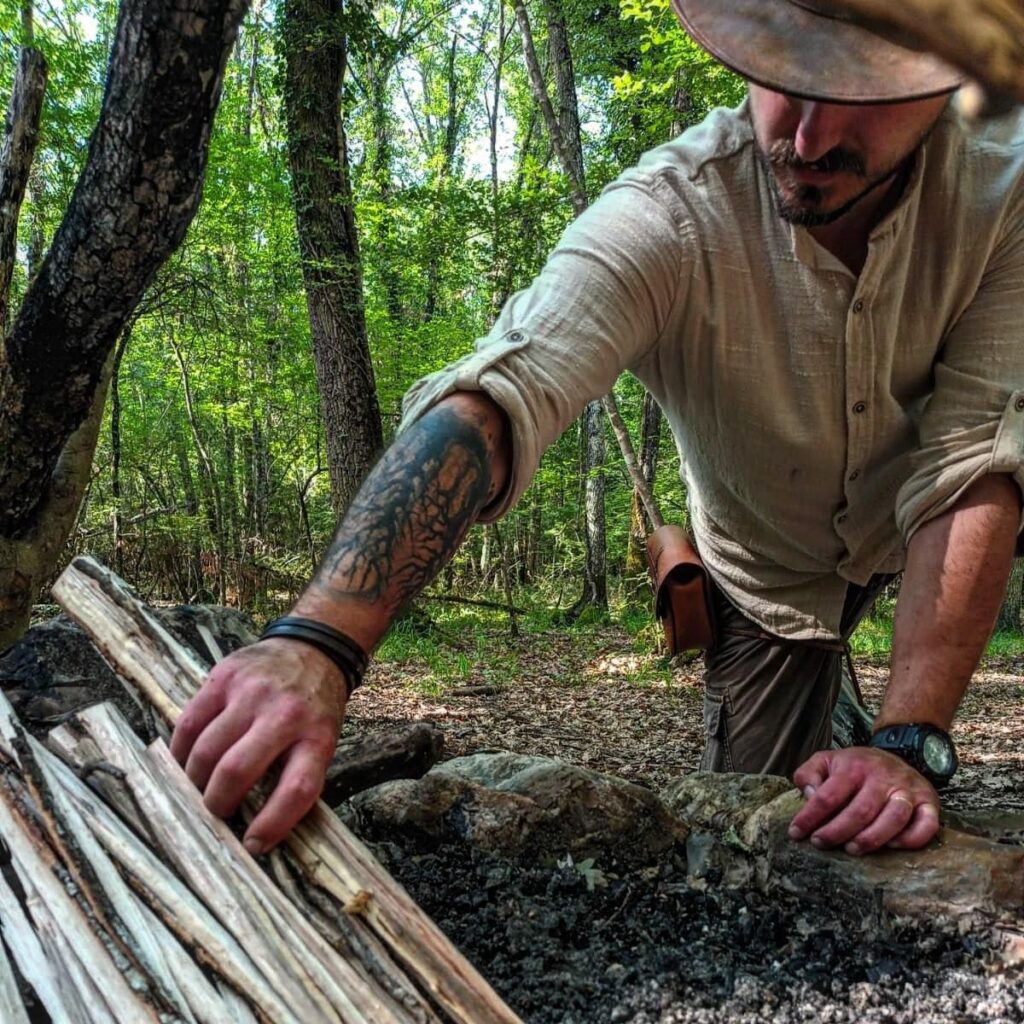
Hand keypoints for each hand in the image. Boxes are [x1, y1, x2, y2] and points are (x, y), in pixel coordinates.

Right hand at [169, 638, 347, 854]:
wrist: (313, 650)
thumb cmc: (315, 708)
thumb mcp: (323, 740)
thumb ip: (296, 774)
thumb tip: (257, 832)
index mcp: (318, 737)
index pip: (297, 790)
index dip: (272, 824)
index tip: (253, 845)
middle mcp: (285, 714)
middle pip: (238, 771)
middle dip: (217, 804)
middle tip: (215, 812)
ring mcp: (253, 693)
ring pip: (207, 750)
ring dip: (195, 780)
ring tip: (198, 788)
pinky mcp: (225, 677)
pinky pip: (190, 722)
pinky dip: (181, 750)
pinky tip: (184, 761)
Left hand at [788, 747, 939, 854]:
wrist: (897, 752)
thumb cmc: (856, 765)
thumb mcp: (826, 760)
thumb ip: (809, 774)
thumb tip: (808, 796)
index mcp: (854, 766)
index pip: (828, 795)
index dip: (810, 817)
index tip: (796, 833)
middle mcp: (883, 777)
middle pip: (860, 811)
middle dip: (837, 832)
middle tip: (821, 843)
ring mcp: (908, 789)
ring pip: (894, 818)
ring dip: (871, 839)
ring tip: (851, 849)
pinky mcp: (930, 802)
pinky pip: (927, 825)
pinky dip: (910, 840)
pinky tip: (891, 846)